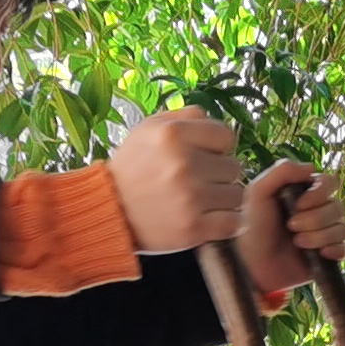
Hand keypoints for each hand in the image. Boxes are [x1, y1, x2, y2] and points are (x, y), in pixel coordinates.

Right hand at [110, 110, 246, 251]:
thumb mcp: (148, 129)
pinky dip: (224, 222)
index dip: (218, 147)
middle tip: (199, 181)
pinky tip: (209, 218)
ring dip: (223, 199)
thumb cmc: (132, 167)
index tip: (205, 156)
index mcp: (173, 134)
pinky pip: (232, 222)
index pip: (226, 136)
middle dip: (219, 174)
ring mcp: (189, 198)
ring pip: (235, 195)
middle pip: (233, 167)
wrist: (108, 210)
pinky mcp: (193, 228)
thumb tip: (214, 119)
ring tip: (202, 200)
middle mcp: (183, 164)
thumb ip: (184, 117)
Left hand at [236, 161, 344, 301]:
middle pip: (338, 207)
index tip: (299, 204)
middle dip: (314, 219)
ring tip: (297, 243)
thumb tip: (312, 168)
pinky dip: (337, 250)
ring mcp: (326, 233)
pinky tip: (321, 254)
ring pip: (343, 228)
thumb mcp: (258, 192)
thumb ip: (282, 171)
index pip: (330, 182)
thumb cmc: (252, 227)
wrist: (252, 265)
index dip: (320, 193)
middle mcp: (319, 210)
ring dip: (320, 236)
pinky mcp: (329, 255)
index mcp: (305, 193)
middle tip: (291, 227)